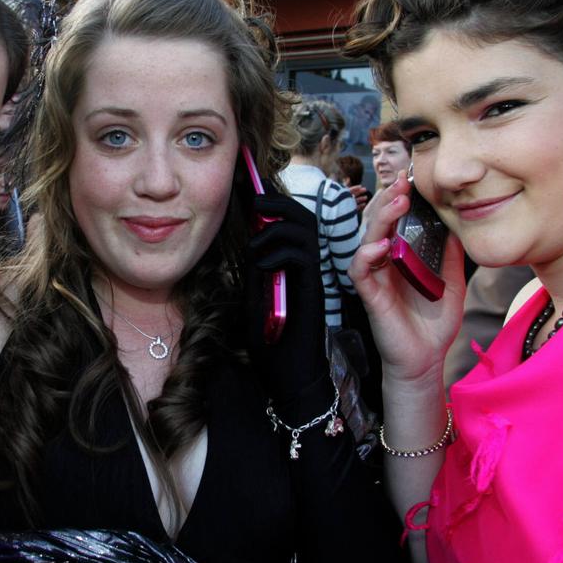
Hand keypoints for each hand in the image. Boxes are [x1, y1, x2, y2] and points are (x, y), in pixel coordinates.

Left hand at [244, 193, 325, 399]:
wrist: (288, 374)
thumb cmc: (272, 340)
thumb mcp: (257, 297)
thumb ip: (257, 271)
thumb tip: (251, 241)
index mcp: (293, 265)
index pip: (289, 222)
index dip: (273, 203)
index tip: (250, 188)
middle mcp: (306, 266)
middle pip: (303, 217)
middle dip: (279, 202)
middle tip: (254, 199)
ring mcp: (312, 277)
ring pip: (306, 230)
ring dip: (276, 226)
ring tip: (254, 240)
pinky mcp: (313, 290)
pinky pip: (302, 257)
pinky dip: (278, 253)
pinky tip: (261, 267)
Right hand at [348, 171, 464, 385]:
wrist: (426, 360)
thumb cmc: (434, 322)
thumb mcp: (452, 282)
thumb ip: (452, 254)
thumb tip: (459, 223)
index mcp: (402, 255)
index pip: (396, 220)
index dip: (399, 198)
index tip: (413, 179)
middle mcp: (385, 262)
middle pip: (379, 223)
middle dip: (390, 199)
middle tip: (404, 182)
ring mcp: (376, 277)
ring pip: (367, 239)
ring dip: (380, 218)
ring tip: (397, 202)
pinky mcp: (370, 295)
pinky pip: (360, 271)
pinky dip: (367, 255)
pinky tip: (382, 246)